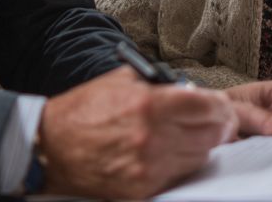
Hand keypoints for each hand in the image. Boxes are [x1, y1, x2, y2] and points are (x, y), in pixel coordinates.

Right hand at [38, 67, 236, 198]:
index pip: (209, 107)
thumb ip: (160, 84)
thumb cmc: (84, 111)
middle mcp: (152, 138)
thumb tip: (192, 91)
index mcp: (149, 105)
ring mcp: (147, 167)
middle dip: (218, 126)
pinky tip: (170, 152)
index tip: (221, 107)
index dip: (221, 106)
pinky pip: (178, 176)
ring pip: (199, 157)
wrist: (50, 146)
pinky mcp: (141, 189)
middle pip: (211, 134)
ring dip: (201, 145)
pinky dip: (180, 164)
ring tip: (189, 135)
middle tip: (218, 122)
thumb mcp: (122, 81)